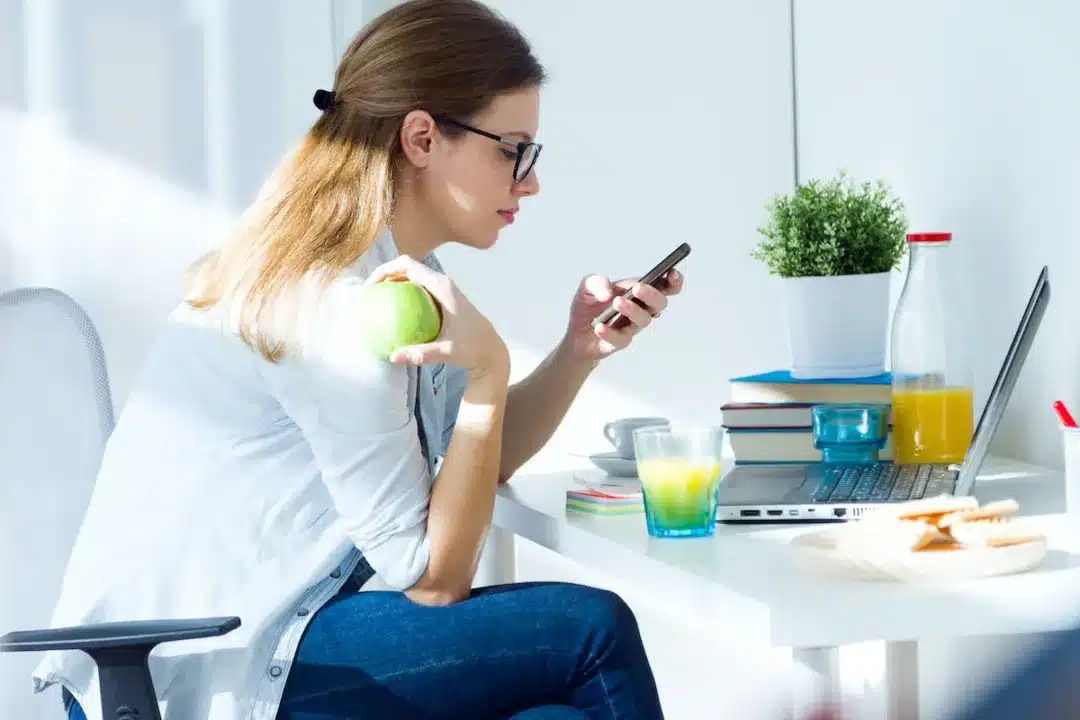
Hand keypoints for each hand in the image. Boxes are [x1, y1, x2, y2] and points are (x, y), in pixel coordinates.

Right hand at [367, 256, 508, 375]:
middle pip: (407, 268)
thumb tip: (393, 357)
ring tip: (374, 301)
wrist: (491, 351)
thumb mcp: (447, 352)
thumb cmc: (473, 349)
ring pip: (412, 278)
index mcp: (443, 287)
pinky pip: (418, 292)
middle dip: (385, 275)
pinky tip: (391, 315)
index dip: (386, 268)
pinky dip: (402, 297)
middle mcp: (443, 283)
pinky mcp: (442, 300)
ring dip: (393, 284)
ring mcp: (443, 290)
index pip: (408, 265)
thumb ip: (421, 353)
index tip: (370, 285)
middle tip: (367, 294)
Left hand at [563, 269, 683, 361]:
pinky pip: (621, 339)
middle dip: (652, 295)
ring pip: (644, 320)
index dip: (674, 281)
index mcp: (639, 292)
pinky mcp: (620, 342)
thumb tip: (609, 293)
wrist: (575, 333)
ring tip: (616, 302)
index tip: (671, 273)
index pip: (665, 287)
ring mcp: (632, 326)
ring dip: (632, 310)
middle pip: (660, 304)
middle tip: (637, 289)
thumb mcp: (587, 287)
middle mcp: (641, 309)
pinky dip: (610, 332)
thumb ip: (596, 282)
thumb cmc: (589, 306)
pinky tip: (599, 327)